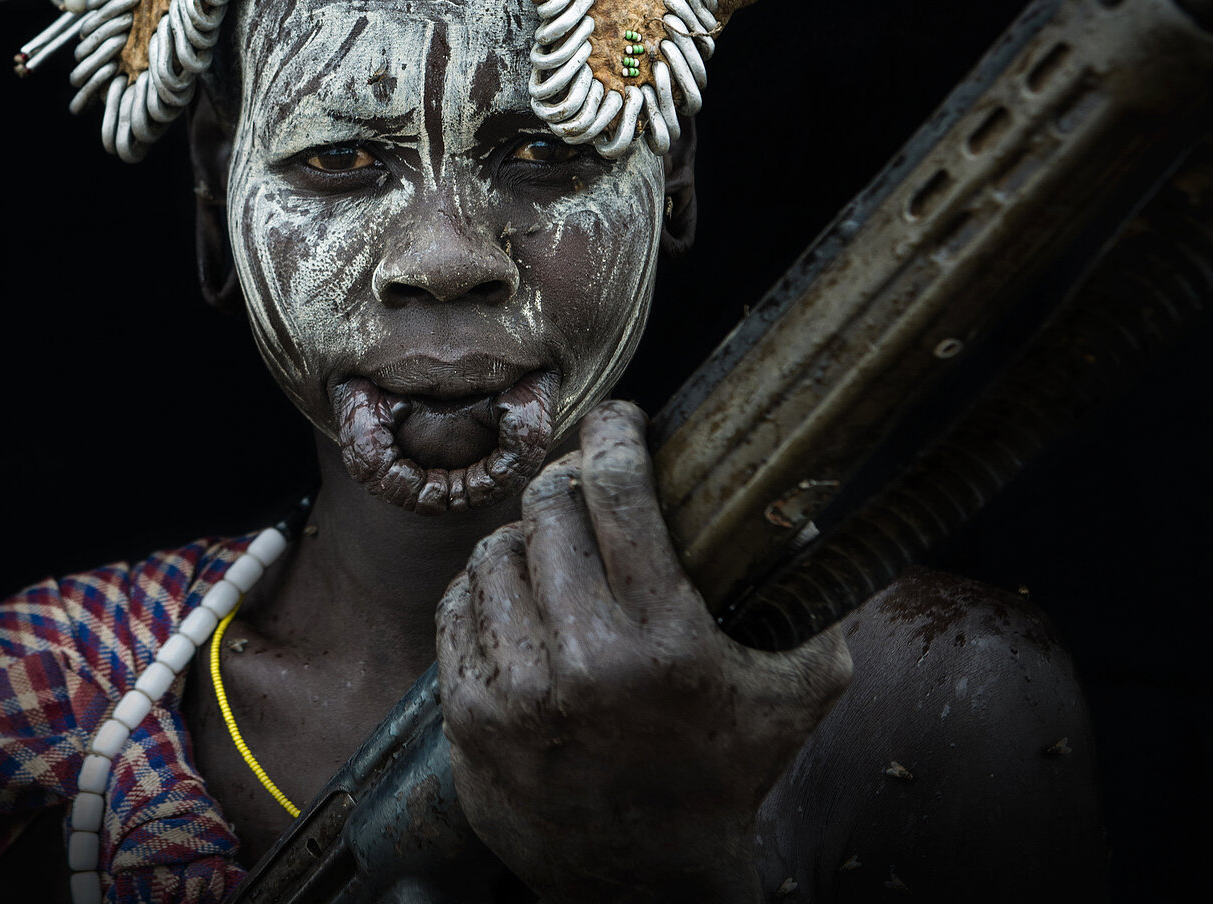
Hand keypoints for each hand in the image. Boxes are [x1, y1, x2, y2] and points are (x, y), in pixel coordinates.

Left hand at [435, 401, 850, 902]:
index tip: (619, 418)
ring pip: (496, 548)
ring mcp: (519, 689)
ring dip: (526, 534)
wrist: (641, 883)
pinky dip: (487, 587)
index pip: (619, 492)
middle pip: (550, 507)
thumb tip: (803, 512)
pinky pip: (460, 604)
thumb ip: (815, 601)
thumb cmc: (721, 776)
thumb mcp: (797, 692)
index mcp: (666, 642)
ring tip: (554, 548)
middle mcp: (584, 661)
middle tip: (587, 485)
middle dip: (571, 480)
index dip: (615, 433)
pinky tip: (518, 598)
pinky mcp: (470, 713)